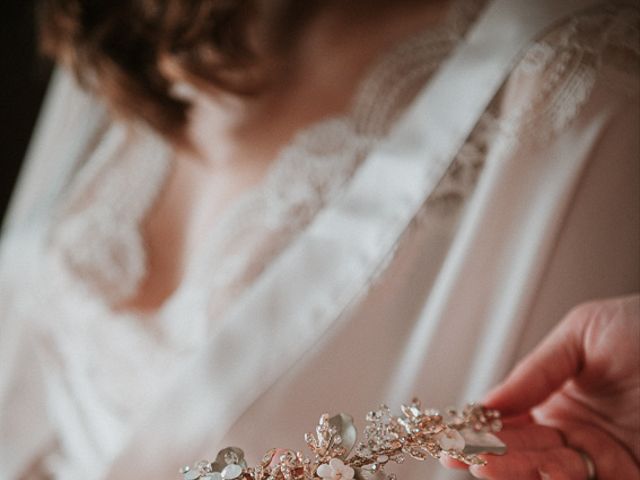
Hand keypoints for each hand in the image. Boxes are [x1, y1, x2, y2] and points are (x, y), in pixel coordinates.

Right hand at [442, 295, 639, 478]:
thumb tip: (488, 400)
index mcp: (560, 397)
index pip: (510, 419)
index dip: (481, 429)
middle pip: (523, 452)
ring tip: (486, 464)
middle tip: (461, 455)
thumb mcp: (584, 333)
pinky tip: (536, 471)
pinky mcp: (631, 478)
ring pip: (548, 475)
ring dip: (516, 470)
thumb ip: (536, 369)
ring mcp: (604, 459)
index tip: (454, 435)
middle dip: (491, 455)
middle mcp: (577, 433)